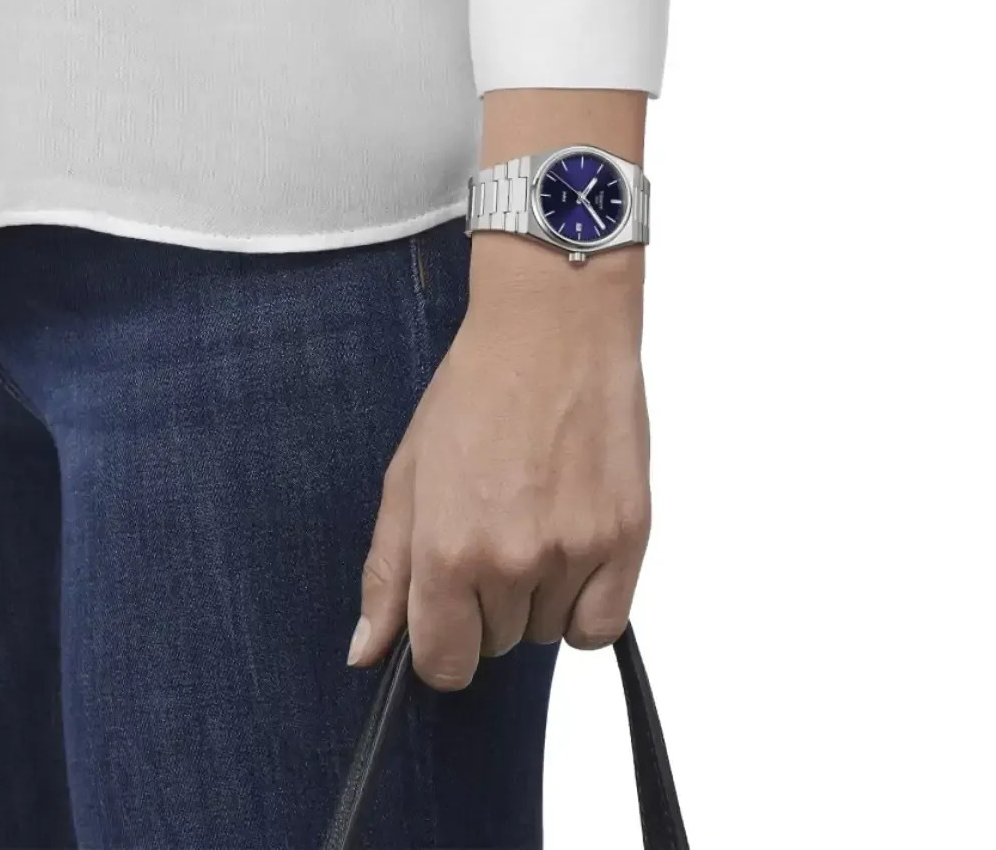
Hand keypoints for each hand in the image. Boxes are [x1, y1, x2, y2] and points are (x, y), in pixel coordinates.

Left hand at [348, 241, 650, 690]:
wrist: (553, 331)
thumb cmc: (476, 391)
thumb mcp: (409, 475)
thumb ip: (387, 572)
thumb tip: (368, 654)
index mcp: (447, 551)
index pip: (443, 663)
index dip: (442, 642)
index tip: (450, 612)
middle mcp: (512, 562)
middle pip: (498, 645)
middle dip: (489, 603)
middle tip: (497, 529)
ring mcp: (575, 552)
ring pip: (548, 632)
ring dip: (539, 597)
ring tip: (538, 520)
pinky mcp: (627, 538)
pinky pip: (600, 626)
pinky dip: (586, 605)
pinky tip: (573, 553)